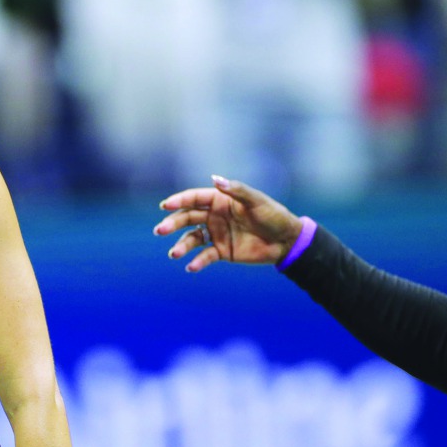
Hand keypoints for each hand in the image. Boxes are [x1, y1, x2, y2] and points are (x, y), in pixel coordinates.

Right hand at [154, 175, 302, 271]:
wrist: (285, 241)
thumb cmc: (273, 216)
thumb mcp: (256, 201)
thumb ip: (236, 190)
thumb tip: (214, 179)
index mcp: (220, 200)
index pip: (194, 199)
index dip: (179, 201)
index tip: (165, 206)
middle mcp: (214, 216)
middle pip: (188, 218)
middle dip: (173, 223)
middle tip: (160, 230)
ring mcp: (217, 234)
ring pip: (192, 238)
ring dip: (181, 245)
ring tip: (174, 254)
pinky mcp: (222, 252)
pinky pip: (205, 256)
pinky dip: (197, 262)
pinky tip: (191, 267)